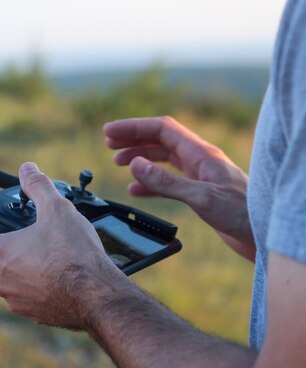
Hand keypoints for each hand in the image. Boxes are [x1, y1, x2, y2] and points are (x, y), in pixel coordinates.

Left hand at [0, 162, 125, 329]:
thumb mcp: (56, 209)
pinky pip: (23, 297)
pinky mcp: (32, 314)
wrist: (96, 296)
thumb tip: (28, 169)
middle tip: (13, 239)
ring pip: (4, 282)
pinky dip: (31, 285)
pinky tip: (53, 275)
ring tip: (39, 255)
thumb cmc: (73, 254)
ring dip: (14, 268)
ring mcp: (15, 301)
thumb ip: (38, 186)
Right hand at [104, 116, 254, 260]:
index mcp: (201, 154)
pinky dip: (149, 183)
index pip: (162, 130)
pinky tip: (136, 191)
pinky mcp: (199, 192)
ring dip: (140, 158)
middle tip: (109, 143)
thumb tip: (136, 165)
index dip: (134, 128)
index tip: (110, 133)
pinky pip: (168, 181)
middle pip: (160, 140)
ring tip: (118, 162)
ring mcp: (199, 176)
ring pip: (163, 159)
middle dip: (134, 139)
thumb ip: (166, 182)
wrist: (263, 234)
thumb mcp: (201, 197)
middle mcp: (199, 160)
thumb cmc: (242, 213)